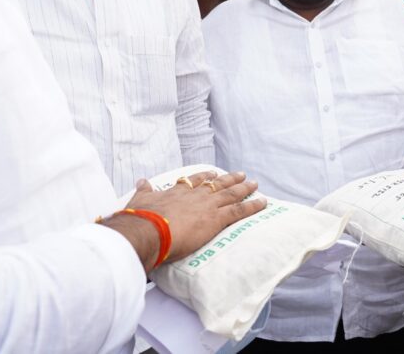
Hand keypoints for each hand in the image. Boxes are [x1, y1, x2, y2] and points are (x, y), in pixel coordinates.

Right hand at [103, 170, 265, 273]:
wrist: (149, 230)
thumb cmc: (142, 218)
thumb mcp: (140, 200)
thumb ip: (144, 191)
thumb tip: (141, 181)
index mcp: (177, 192)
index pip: (194, 181)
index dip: (205, 176)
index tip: (212, 173)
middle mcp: (195, 195)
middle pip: (217, 184)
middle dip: (230, 179)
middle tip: (241, 174)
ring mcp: (208, 205)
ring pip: (231, 194)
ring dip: (244, 188)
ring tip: (254, 184)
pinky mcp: (217, 219)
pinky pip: (240, 211)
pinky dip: (252, 206)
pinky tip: (262, 202)